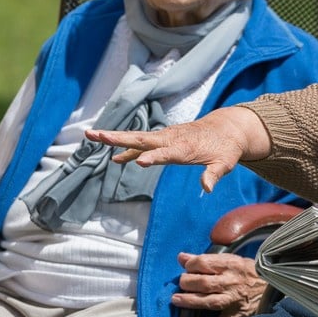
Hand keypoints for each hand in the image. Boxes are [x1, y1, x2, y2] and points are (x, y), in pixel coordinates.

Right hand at [86, 106, 268, 192]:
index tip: (138, 162)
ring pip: (135, 138)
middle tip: (96, 134)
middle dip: (117, 138)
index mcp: (184, 147)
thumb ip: (215, 174)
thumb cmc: (226, 148)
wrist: (226, 128)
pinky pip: (142, 145)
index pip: (165, 153)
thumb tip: (207, 188)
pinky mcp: (163, 140)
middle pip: (140, 139)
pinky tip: (114, 159)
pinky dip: (128, 151)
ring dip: (114, 138)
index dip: (152, 158)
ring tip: (90, 135)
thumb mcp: (225, 163)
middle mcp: (170, 140)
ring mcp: (164, 138)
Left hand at [172, 251, 268, 316]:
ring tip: (176, 300)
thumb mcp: (231, 260)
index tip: (186, 267)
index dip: (190, 264)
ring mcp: (234, 299)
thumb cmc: (250, 272)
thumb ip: (205, 260)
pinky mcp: (239, 314)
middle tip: (181, 283)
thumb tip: (181, 257)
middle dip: (187, 282)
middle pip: (203, 282)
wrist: (275, 286)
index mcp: (231, 264)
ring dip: (190, 301)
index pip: (204, 262)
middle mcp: (232, 282)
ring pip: (208, 301)